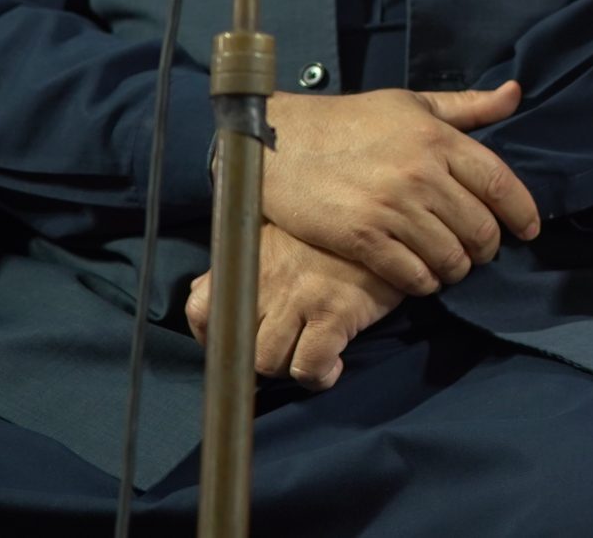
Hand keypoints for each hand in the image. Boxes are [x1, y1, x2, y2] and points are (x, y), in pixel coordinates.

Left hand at [186, 223, 400, 390]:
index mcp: (251, 257)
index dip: (213, 335)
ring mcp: (299, 296)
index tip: (240, 341)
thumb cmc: (339, 230)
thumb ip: (249, 259)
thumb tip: (211, 287)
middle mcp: (266, 277)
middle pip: (237, 344)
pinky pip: (309, 367)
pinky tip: (335, 363)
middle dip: (260, 356)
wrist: (391, 216)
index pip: (200, 308)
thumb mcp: (285, 230)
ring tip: (310, 357)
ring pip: (268, 362)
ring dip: (289, 368)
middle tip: (288, 349)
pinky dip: (320, 375)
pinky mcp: (334, 312)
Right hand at [261, 82, 541, 297]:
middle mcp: (421, 174)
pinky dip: (424, 283)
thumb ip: (467, 106)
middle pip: (480, 227)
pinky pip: (411, 274)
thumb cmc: (350, 121)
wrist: (281, 142)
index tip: (530, 230)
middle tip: (482, 252)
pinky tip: (421, 278)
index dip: (521, 211)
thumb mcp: (411, 104)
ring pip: (449, 256)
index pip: (498, 182)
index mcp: (438, 139)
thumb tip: (516, 93)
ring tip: (451, 265)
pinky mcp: (362, 237)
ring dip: (457, 268)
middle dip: (488, 247)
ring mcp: (392, 208)